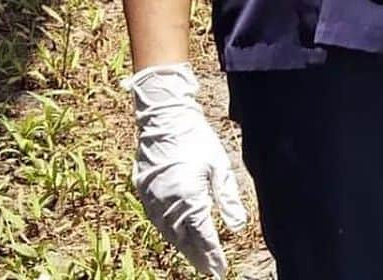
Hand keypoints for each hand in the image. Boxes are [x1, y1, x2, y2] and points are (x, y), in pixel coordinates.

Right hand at [123, 63, 247, 277]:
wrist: (164, 118)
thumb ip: (227, 197)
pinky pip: (158, 221)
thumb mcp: (219, 165)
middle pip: (184, 241)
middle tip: (210, 271)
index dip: (213, 255)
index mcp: (189, 198)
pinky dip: (169, 232)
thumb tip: (238, 226)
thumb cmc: (196, 138)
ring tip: (197, 258)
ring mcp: (153, 200)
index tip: (221, 270)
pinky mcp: (144, 192)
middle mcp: (168, 204)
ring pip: (169, 233)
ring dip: (183, 248)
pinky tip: (178, 236)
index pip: (203, 237)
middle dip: (198, 257)